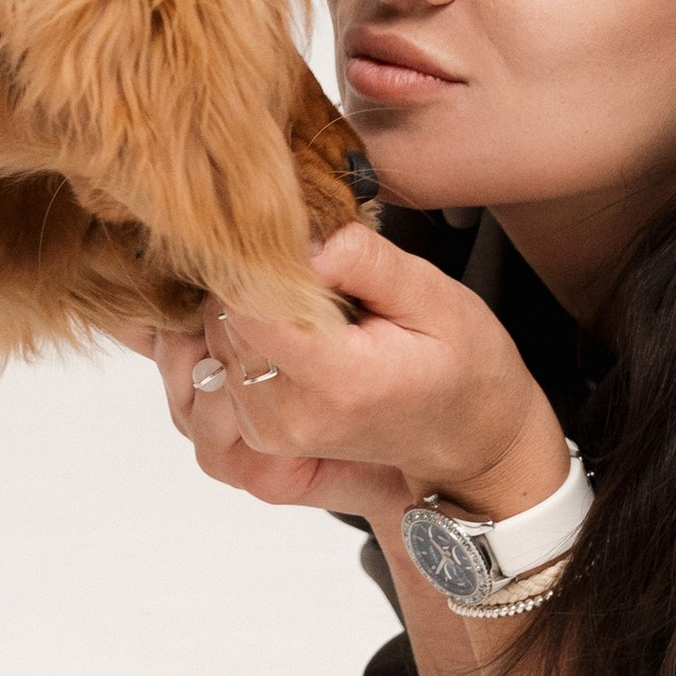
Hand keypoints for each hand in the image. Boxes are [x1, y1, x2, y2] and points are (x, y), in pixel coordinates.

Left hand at [190, 221, 571, 520]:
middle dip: (245, 280)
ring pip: (206, 345)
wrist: (469, 438)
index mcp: (337, 382)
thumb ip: (365, 261)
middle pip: (220, 321)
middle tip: (297, 264)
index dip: (254, 259)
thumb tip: (301, 236)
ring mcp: (267, 434)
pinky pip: (207, 376)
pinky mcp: (255, 437)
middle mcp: (290, 417)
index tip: (283, 236)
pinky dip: (225, 341)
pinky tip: (265, 323)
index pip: (246, 305)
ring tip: (288, 296)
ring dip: (233, 309)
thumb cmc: (461, 364)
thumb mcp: (435, 295)